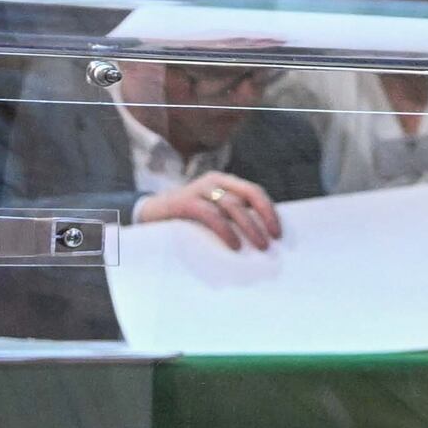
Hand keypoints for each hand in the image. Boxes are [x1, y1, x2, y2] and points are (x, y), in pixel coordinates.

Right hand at [135, 173, 281, 252]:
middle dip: (263, 219)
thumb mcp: (211, 212)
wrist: (148, 214)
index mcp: (224, 182)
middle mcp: (214, 181)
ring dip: (249, 227)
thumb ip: (230, 217)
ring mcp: (198, 189)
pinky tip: (234, 245)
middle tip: (271, 242)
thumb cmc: (186, 218)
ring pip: (232, 205)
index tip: (278, 233)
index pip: (254, 192)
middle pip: (247, 195)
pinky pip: (211, 215)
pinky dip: (225, 230)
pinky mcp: (185, 202)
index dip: (269, 211)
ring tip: (259, 246)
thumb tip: (261, 238)